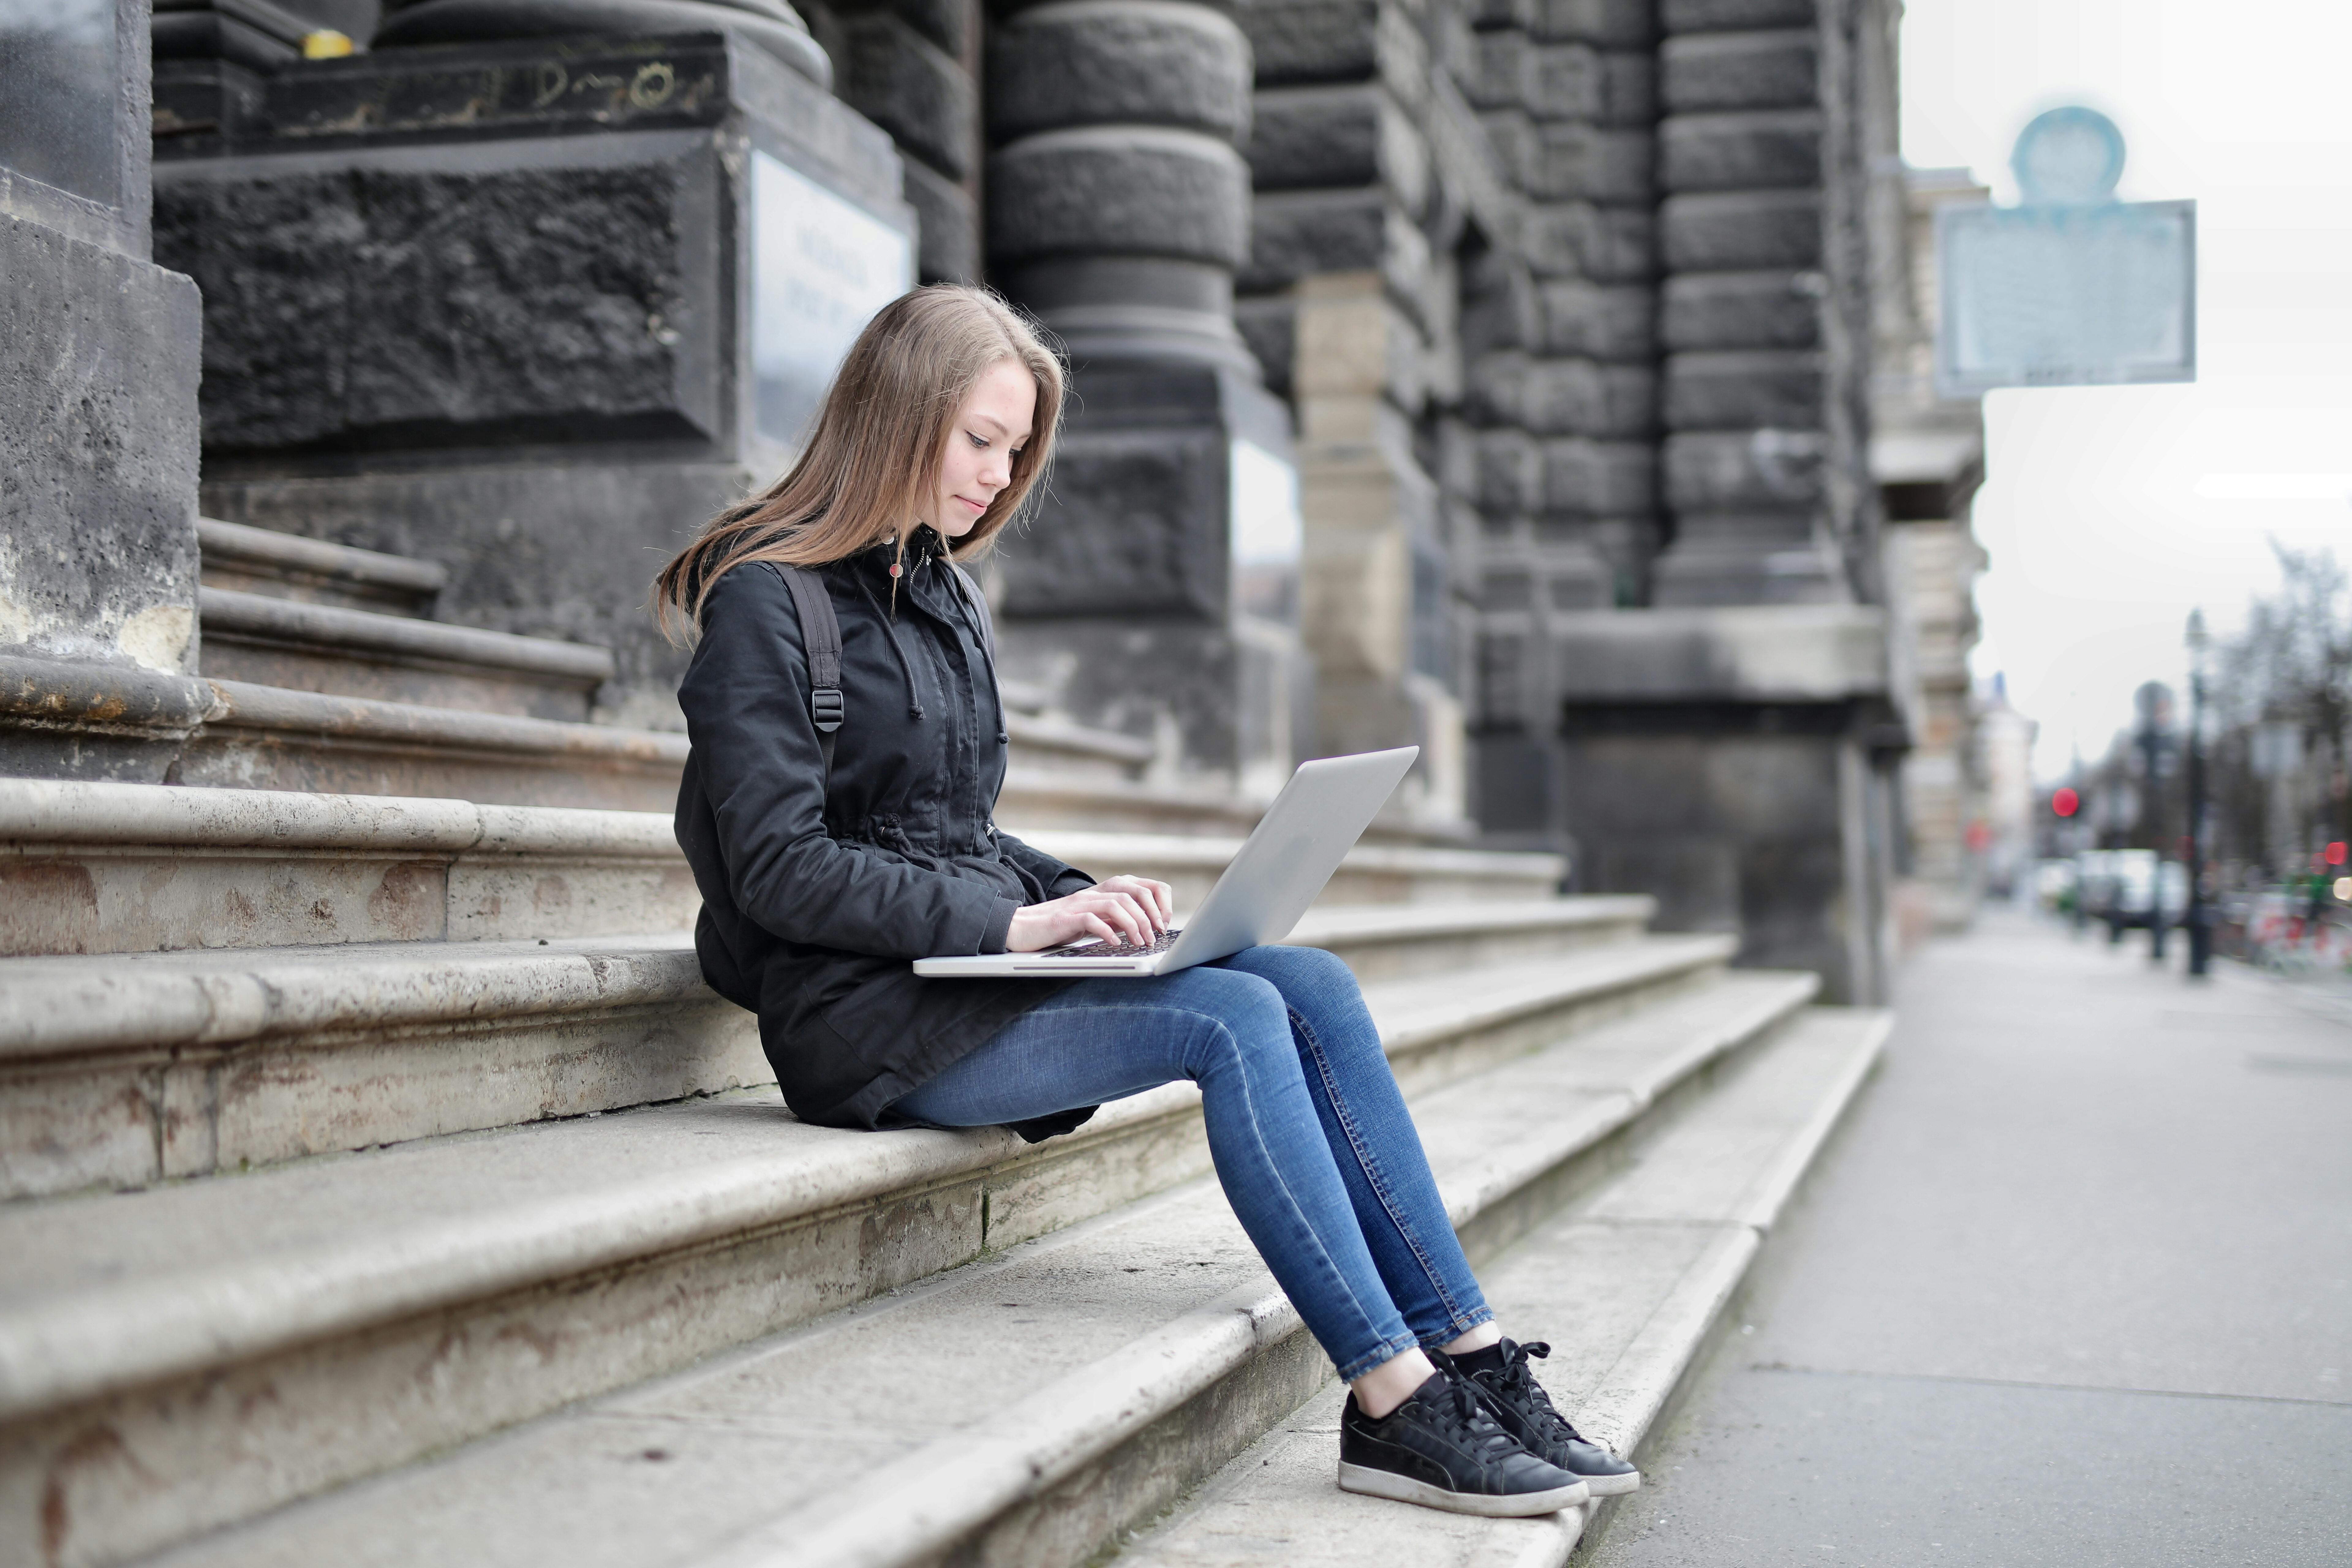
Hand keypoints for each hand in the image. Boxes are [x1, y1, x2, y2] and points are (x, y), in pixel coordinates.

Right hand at [1005, 874, 1175, 951]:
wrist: (1023, 927)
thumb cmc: (1061, 926)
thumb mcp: (1095, 919)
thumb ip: (1116, 918)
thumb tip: (1145, 926)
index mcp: (1104, 890)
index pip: (1142, 885)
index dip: (1160, 902)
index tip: (1163, 923)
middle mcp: (1095, 892)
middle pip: (1134, 892)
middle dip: (1151, 915)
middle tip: (1155, 936)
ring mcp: (1080, 903)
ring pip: (1117, 904)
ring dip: (1135, 925)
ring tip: (1140, 943)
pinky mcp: (1066, 917)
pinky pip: (1092, 920)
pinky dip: (1108, 931)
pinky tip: (1115, 943)